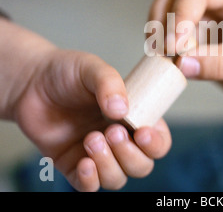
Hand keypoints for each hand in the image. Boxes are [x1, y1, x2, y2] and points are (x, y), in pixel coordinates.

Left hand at [1, 20, 170, 191]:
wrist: (31, 82)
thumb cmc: (67, 72)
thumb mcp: (92, 68)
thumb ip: (109, 84)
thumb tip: (121, 110)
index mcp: (134, 117)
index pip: (158, 141)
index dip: (156, 144)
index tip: (142, 133)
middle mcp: (120, 138)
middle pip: (142, 165)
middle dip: (130, 155)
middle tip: (111, 131)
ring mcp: (98, 154)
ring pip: (118, 178)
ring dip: (109, 164)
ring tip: (91, 138)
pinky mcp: (73, 165)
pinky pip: (90, 186)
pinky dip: (90, 180)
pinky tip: (83, 163)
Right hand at [149, 0, 222, 108]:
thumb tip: (181, 64)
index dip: (180, 16)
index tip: (175, 47)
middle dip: (163, 21)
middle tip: (163, 52)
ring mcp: (208, 17)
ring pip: (168, 15)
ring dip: (160, 36)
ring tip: (164, 62)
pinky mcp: (202, 39)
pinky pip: (174, 40)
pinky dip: (166, 52)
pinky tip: (169, 68)